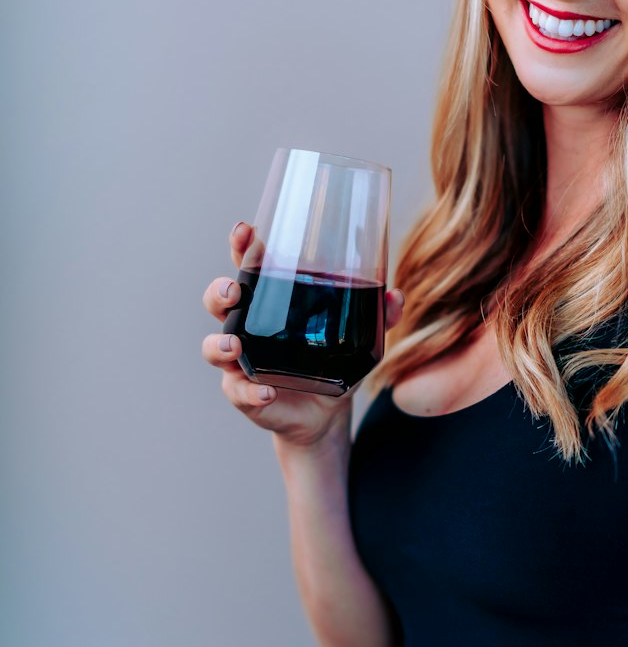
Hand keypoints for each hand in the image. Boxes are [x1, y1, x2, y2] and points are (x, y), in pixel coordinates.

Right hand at [202, 220, 404, 447]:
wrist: (325, 414)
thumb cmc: (333, 361)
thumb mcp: (361, 338)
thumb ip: (379, 316)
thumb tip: (394, 296)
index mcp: (271, 300)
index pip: (247, 265)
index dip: (240, 246)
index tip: (245, 232)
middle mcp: (248, 326)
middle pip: (218, 300)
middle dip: (219, 291)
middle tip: (233, 290)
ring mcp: (242, 361)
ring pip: (213, 346)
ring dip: (220, 343)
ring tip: (236, 345)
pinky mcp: (245, 394)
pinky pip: (238, 392)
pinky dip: (249, 392)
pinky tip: (266, 391)